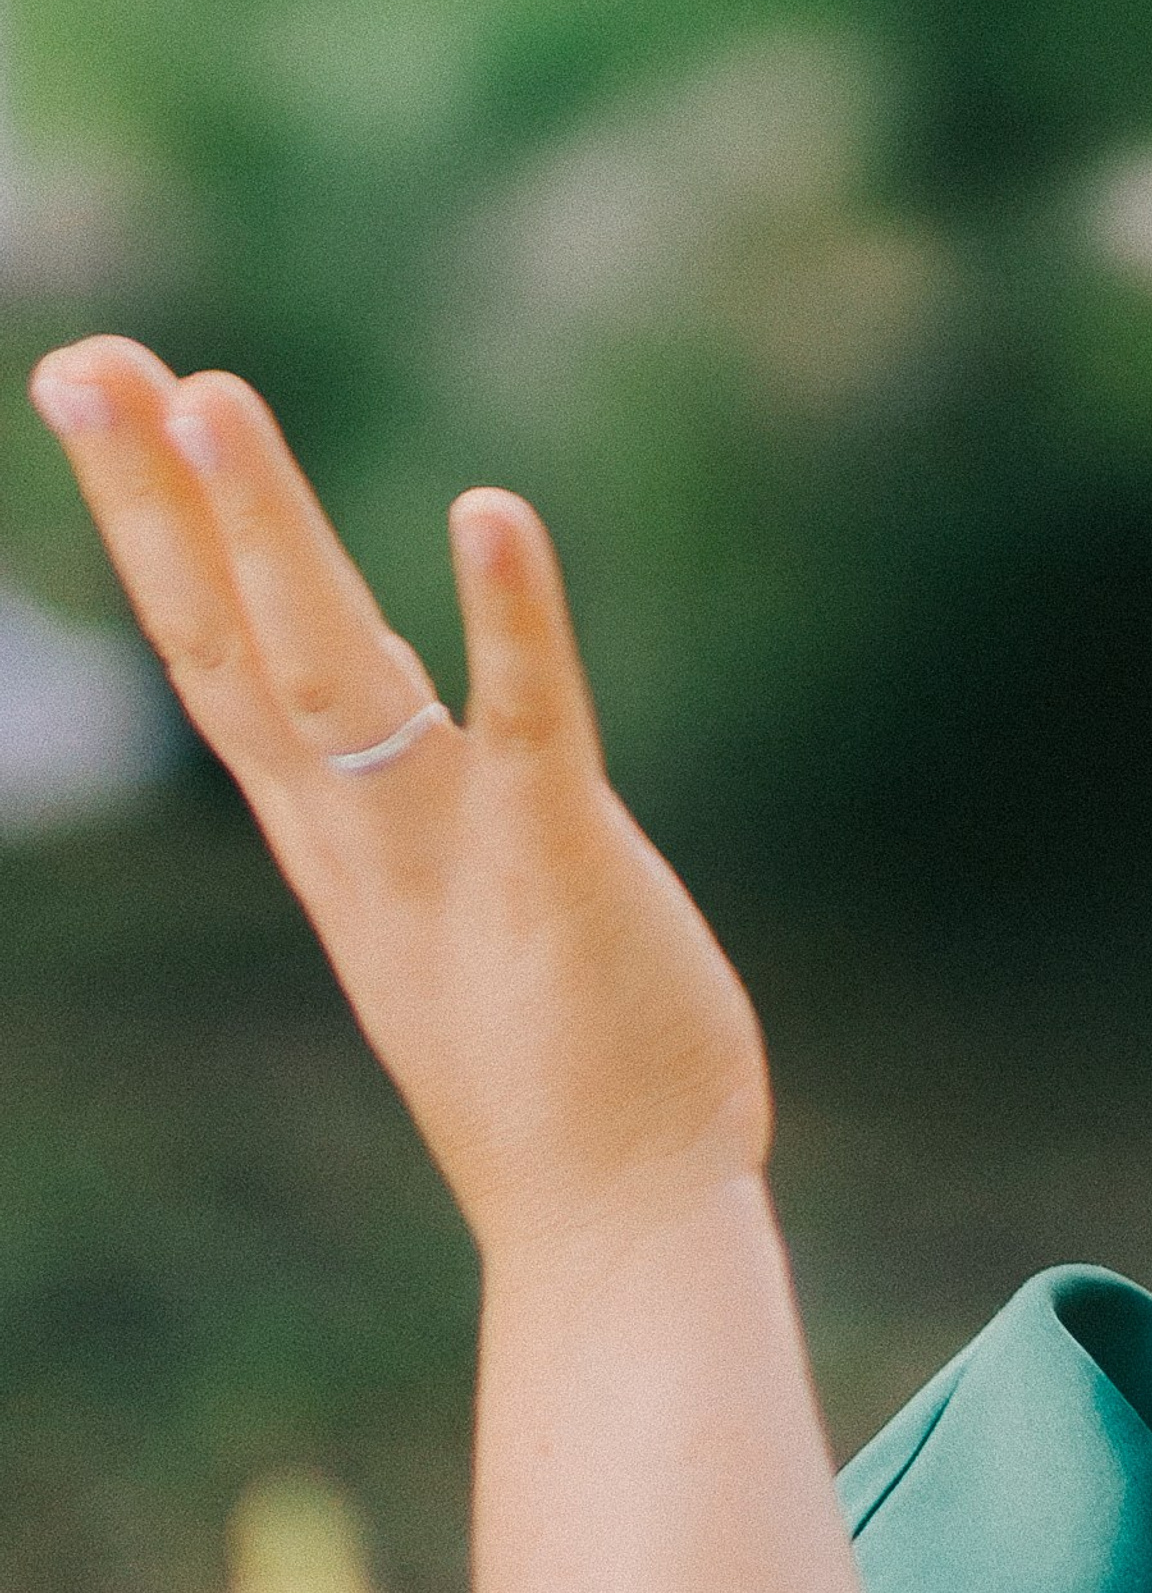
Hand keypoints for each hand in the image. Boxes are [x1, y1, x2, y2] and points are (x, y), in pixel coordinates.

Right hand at [30, 337, 770, 1265]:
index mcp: (334, 843)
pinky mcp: (563, 876)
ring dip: (270, 537)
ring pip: (333, 678)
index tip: (100, 394)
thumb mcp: (435, 899)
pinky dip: (509, 624)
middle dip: (157, 503)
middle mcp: (364, 843)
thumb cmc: (552, 1071)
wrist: (618, 1234)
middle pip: (229, 650)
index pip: (214, 659)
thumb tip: (364, 660)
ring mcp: (453, 859)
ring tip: (213, 394)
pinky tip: (491, 513)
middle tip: (90, 359)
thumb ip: (393, 782)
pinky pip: (531, 734)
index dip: (153, 526)